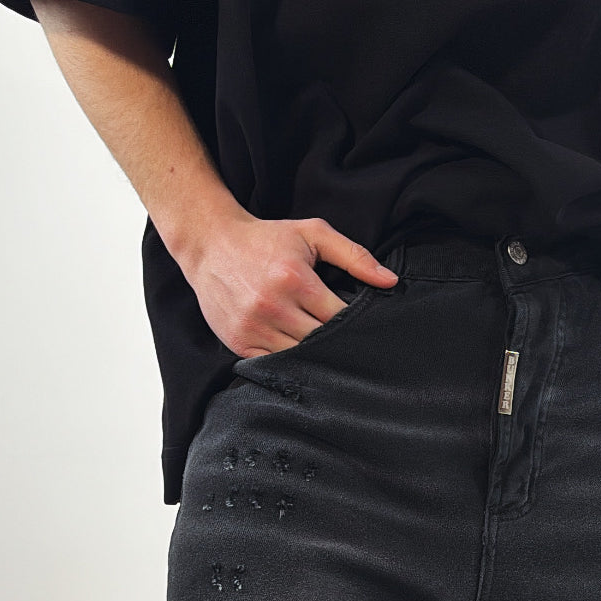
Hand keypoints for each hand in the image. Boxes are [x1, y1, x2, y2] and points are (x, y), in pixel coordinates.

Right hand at [176, 212, 398, 357]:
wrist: (210, 243)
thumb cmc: (266, 239)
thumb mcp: (312, 234)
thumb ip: (354, 256)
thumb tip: (390, 282)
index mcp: (295, 278)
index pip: (339, 317)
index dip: (351, 323)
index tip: (356, 323)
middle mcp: (273, 306)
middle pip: (321, 341)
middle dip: (335, 341)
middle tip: (343, 340)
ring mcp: (254, 327)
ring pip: (300, 358)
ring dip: (314, 356)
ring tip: (322, 348)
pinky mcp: (240, 342)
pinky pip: (274, 365)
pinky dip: (289, 363)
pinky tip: (297, 353)